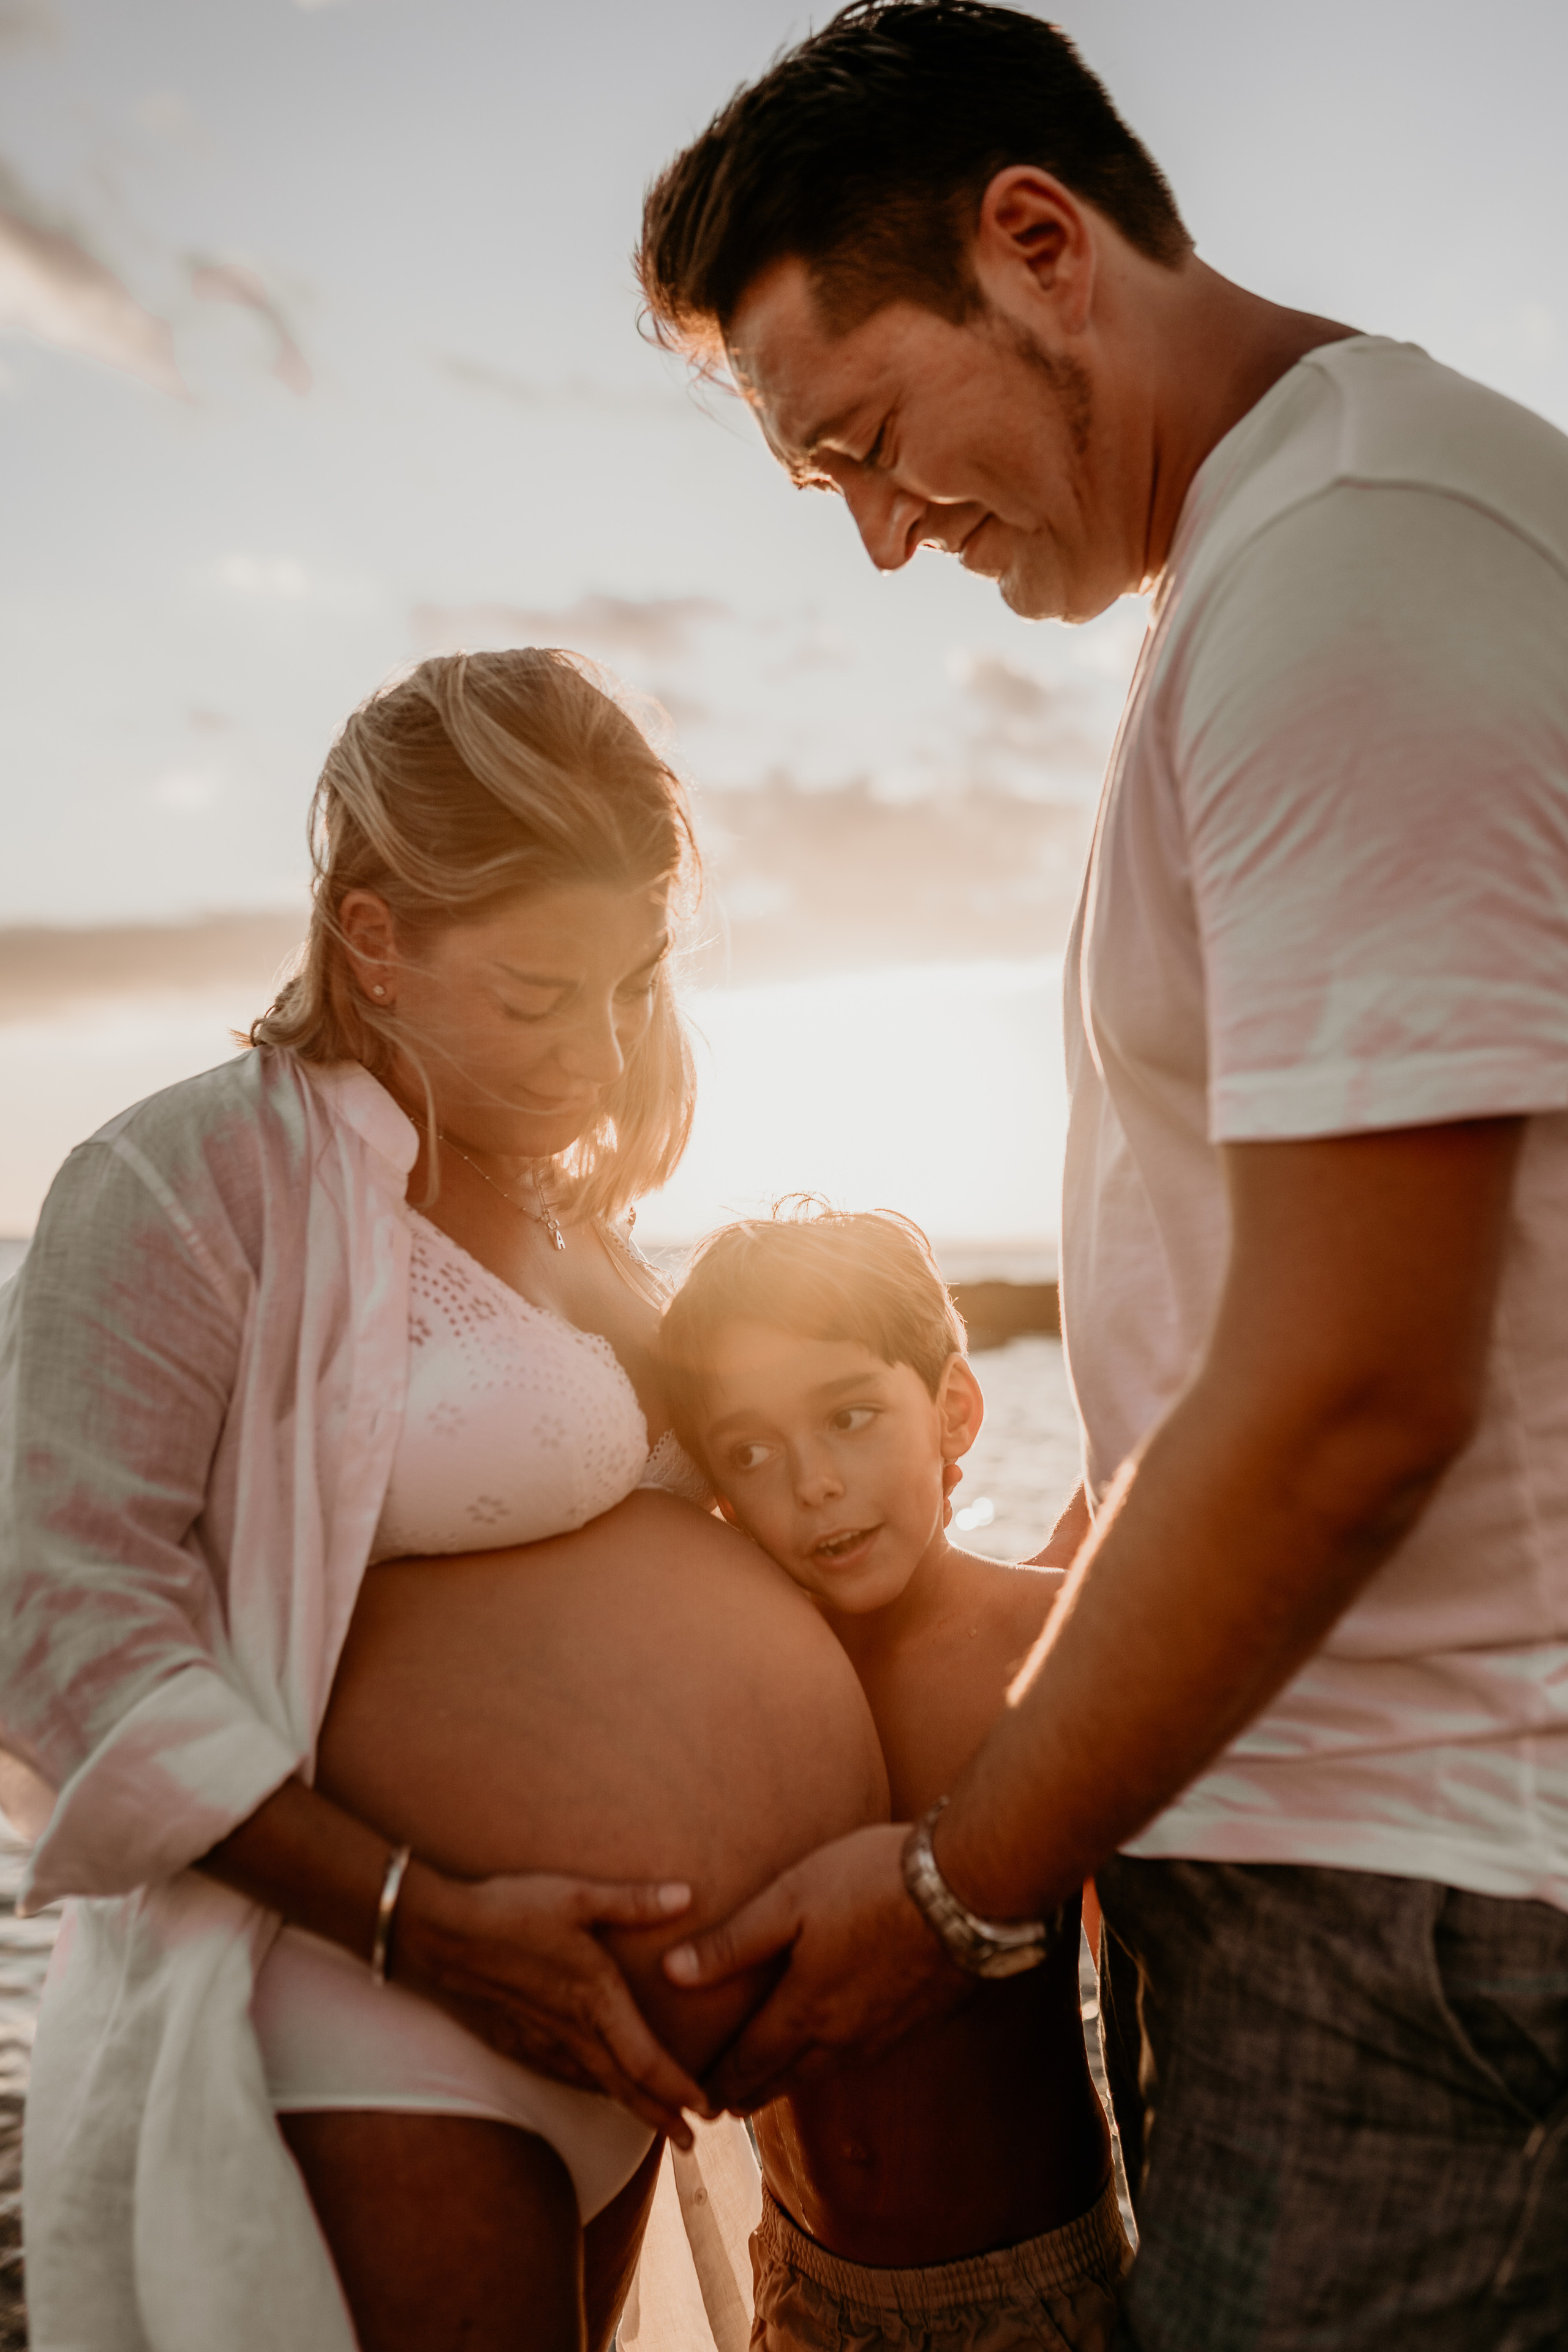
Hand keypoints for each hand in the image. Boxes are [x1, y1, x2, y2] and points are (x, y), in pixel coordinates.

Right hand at [395, 1863, 710, 2144]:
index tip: (706, 2110)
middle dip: (661, 2116)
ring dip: (628, 2106)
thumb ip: (634, 1901)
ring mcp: (542, 2040)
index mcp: (595, 1999)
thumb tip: (687, 1895)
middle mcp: (572, 2030)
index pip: (646, 2061)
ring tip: (655, 2120)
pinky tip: (595, 2088)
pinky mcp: (516, 2041)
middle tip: (692, 2141)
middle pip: (625, 2087)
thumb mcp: (578, 1896)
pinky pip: (563, 2075)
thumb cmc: (511, 1909)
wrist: (442, 1933)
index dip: (678, 2090)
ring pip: (594, 2085)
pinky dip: (589, 2089)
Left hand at [661, 1823, 970, 2112]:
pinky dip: (834, 2060)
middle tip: (724, 2105)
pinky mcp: (915, 2022)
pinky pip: (861, 2055)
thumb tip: (671, 1974)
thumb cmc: (871, 1881)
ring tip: (773, 2080)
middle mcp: (841, 2037)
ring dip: (792, 2079)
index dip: (716, 2083)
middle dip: (750, 2092)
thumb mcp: (790, 1898)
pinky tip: (837, 2048)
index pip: (747, 2062)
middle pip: (784, 2076)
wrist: (968, 1889)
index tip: (693, 2100)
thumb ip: (732, 1942)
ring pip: (824, 2070)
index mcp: (804, 2010)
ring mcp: (883, 2034)